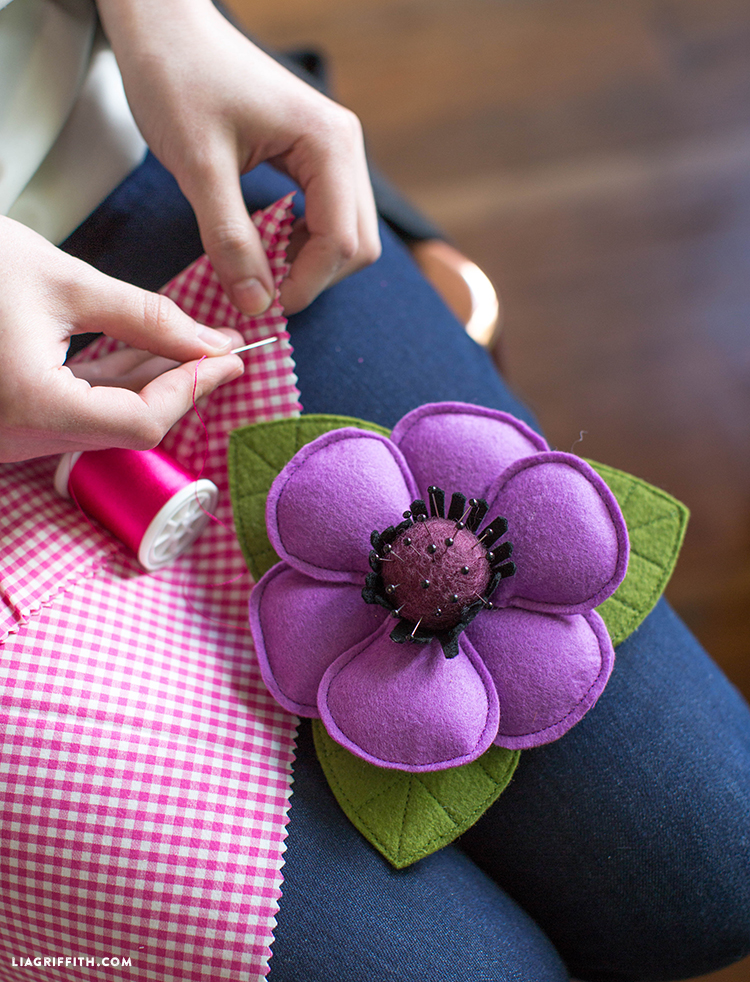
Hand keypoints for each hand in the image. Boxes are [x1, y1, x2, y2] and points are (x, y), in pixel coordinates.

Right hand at [0, 218, 243, 462]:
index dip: (193, 389)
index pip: (142, 421)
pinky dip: (116, 384)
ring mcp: (12, 434)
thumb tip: (209, 343)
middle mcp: (17, 437)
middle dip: (181, 385)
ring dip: (152, 384)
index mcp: (31, 406)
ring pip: (106, 420)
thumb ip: (146, 317)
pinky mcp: (12, 419)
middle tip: (224, 350)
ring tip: (195, 345)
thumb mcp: (64, 281)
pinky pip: (77, 409)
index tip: (232, 357)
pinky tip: (150, 354)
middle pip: (128, 426)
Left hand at [96, 0, 380, 315]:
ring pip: (347, 234)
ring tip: (260, 269)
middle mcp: (344, 147)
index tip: (263, 306)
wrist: (165, 27)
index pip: (342, 241)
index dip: (306, 284)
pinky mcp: (316, 156)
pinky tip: (266, 244)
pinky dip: (302, 242)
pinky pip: (328, 216)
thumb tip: (257, 304)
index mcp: (329, 144)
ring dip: (309, 263)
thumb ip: (230, 239)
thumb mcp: (199, 167)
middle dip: (314, 278)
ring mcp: (334, 151)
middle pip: (357, 243)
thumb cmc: (178, 79)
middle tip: (263, 293)